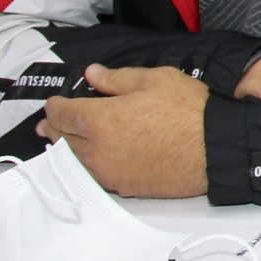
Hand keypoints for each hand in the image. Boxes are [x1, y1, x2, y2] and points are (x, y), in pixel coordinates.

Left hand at [37, 66, 209, 197]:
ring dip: (65, 149)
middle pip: (62, 139)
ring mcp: (110, 171)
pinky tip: (89, 160)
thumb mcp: (155, 79)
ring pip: (75, 161)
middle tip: (46, 125)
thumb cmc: (189, 111)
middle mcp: (97, 148)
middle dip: (52, 128)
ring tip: (60, 143)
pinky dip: (86, 165)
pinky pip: (95, 176)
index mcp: (100, 118)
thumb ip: (116, 78)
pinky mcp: (124, 186)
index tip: (54, 102)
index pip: (62, 113)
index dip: (54, 105)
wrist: (214, 148)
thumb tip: (92, 74)